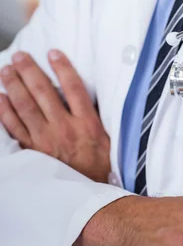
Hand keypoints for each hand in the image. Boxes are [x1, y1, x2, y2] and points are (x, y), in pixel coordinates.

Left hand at [0, 50, 110, 182]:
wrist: (88, 196)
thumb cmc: (99, 165)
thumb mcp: (106, 137)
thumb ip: (95, 115)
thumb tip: (88, 93)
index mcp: (86, 123)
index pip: (73, 88)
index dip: (62, 68)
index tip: (52, 52)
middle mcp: (64, 128)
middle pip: (44, 93)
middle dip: (31, 72)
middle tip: (20, 56)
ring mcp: (46, 141)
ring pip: (27, 107)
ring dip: (15, 86)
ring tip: (7, 70)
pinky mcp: (33, 152)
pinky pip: (15, 129)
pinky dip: (5, 112)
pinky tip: (0, 98)